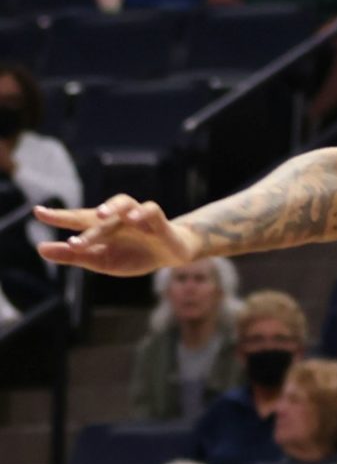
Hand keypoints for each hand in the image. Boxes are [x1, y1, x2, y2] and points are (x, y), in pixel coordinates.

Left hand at [36, 194, 203, 274]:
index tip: (38, 213)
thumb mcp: (102, 261)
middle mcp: (117, 219)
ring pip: (123, 202)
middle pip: (97, 215)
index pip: (77, 219)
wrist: (171, 253)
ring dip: (111, 206)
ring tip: (100, 214)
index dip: (59, 216)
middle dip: (85, 225)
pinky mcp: (159, 220)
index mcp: (102, 228)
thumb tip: (40, 249)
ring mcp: (137, 217)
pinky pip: (151, 209)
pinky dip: (142, 212)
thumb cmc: (135, 255)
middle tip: (73, 242)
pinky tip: (133, 219)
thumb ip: (73, 255)